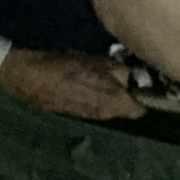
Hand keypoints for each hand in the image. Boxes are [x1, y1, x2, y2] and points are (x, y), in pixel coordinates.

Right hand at [0, 48, 146, 120]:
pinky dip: (99, 95)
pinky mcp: (77, 113)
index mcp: (116, 104)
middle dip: (129, 92)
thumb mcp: (99, 62)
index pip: (142, 109)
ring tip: (108, 73)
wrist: (32, 78)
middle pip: (127, 107)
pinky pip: (96, 105)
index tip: (147, 80)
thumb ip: (121, 71)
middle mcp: (107, 116)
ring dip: (114, 93)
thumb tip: (133, 75)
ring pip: (111, 106)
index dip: (147, 95)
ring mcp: (91, 117)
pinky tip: (90, 79)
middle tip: (128, 72)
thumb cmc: (68, 67)